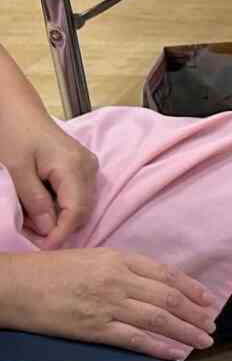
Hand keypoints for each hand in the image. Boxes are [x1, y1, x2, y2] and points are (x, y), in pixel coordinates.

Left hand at [1, 118, 97, 244]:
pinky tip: (40, 207)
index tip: (43, 250)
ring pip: (81, 206)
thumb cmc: (14, 133)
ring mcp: (88, 167)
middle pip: (83, 211)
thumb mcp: (16, 169)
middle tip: (31, 237)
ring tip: (32, 222)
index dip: (61, 234)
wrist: (17, 110)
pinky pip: (78, 196)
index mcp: (75, 166)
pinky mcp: (83, 167)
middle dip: (59, 228)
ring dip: (59, 219)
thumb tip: (48, 229)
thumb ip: (34, 200)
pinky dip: (60, 207)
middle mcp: (89, 167)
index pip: (76, 211)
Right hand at [5, 249, 217, 360]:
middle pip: (168, 298)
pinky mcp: (94, 328)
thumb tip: (157, 284)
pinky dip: (160, 347)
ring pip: (158, 319)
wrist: (15, 286)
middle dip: (195, 314)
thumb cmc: (52, 271)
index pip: (167, 275)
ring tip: (203, 341)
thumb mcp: (93, 258)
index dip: (192, 289)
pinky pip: (135, 339)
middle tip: (212, 326)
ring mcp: (107, 304)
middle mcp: (118, 280)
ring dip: (185, 332)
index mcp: (119, 259)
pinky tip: (176, 354)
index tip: (208, 302)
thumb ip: (125, 268)